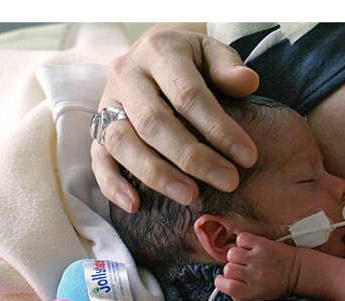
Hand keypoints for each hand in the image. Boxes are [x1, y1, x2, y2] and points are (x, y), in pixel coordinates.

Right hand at [91, 23, 259, 212]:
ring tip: (190, 197)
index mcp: (158, 51)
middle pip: (154, 122)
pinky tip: (134, 205)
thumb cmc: (192, 59)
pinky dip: (111, 184)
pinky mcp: (97, 128)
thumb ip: (228, 66)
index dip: (218, 128)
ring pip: (123, 142)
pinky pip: (97, 158)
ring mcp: (106, 103)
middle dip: (193, 157)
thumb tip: (246, 82)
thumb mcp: (213, 51)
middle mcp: (126, 75)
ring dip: (156, 174)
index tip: (247, 157)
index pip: (188, 94)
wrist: (155, 52)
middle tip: (228, 181)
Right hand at [214, 232, 299, 300]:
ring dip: (236, 256)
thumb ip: (240, 297)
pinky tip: (250, 248)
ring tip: (245, 258)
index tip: (223, 280)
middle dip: (231, 269)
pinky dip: (243, 242)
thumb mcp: (259, 299)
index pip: (227, 286)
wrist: (298, 271)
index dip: (221, 283)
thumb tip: (223, 287)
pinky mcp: (263, 244)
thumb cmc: (277, 285)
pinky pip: (242, 238)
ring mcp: (258, 258)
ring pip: (232, 253)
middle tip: (240, 269)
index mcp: (253, 291)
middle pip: (228, 269)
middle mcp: (255, 275)